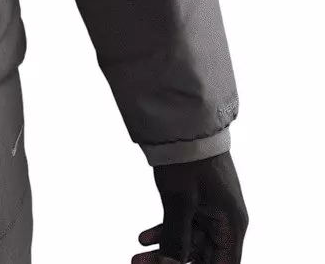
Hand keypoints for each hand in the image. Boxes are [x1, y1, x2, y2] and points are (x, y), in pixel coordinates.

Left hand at [131, 151, 247, 263]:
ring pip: (189, 242)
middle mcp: (225, 221)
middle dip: (173, 263)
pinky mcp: (196, 201)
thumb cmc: (189, 157)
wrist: (182, 120)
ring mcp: (210, 210)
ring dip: (164, 250)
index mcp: (232, 225)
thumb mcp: (180, 201)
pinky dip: (164, 232)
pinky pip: (182, 225)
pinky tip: (143, 239)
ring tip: (136, 258)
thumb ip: (176, 239)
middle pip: (202, 257)